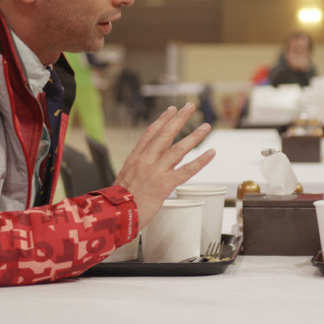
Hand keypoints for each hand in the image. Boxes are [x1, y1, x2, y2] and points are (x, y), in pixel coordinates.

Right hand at [114, 103, 214, 228]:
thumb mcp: (122, 181)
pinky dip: (201, 161)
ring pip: (178, 149)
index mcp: (134, 159)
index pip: (150, 134)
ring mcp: (155, 171)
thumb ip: (136, 173)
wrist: (112, 216)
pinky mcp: (164, 184)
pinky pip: (187, 170)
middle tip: (189, 107)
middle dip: (178, 119)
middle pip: (165, 134)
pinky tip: (210, 153)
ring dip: (194, 136)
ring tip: (205, 126)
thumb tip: (145, 171)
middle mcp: (145, 161)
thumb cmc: (116, 204)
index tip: (171, 111)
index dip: (162, 120)